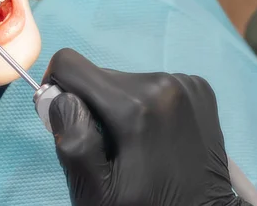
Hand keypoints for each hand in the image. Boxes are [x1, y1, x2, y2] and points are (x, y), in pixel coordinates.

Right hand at [43, 48, 250, 205]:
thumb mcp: (94, 192)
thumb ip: (73, 140)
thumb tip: (63, 97)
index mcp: (132, 106)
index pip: (71, 64)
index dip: (57, 86)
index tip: (66, 116)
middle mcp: (162, 84)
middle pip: (99, 76)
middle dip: (93, 104)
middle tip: (106, 145)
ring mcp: (185, 84)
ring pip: (125, 81)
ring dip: (120, 106)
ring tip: (136, 145)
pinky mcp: (199, 87)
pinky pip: (151, 85)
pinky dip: (145, 104)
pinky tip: (157, 135)